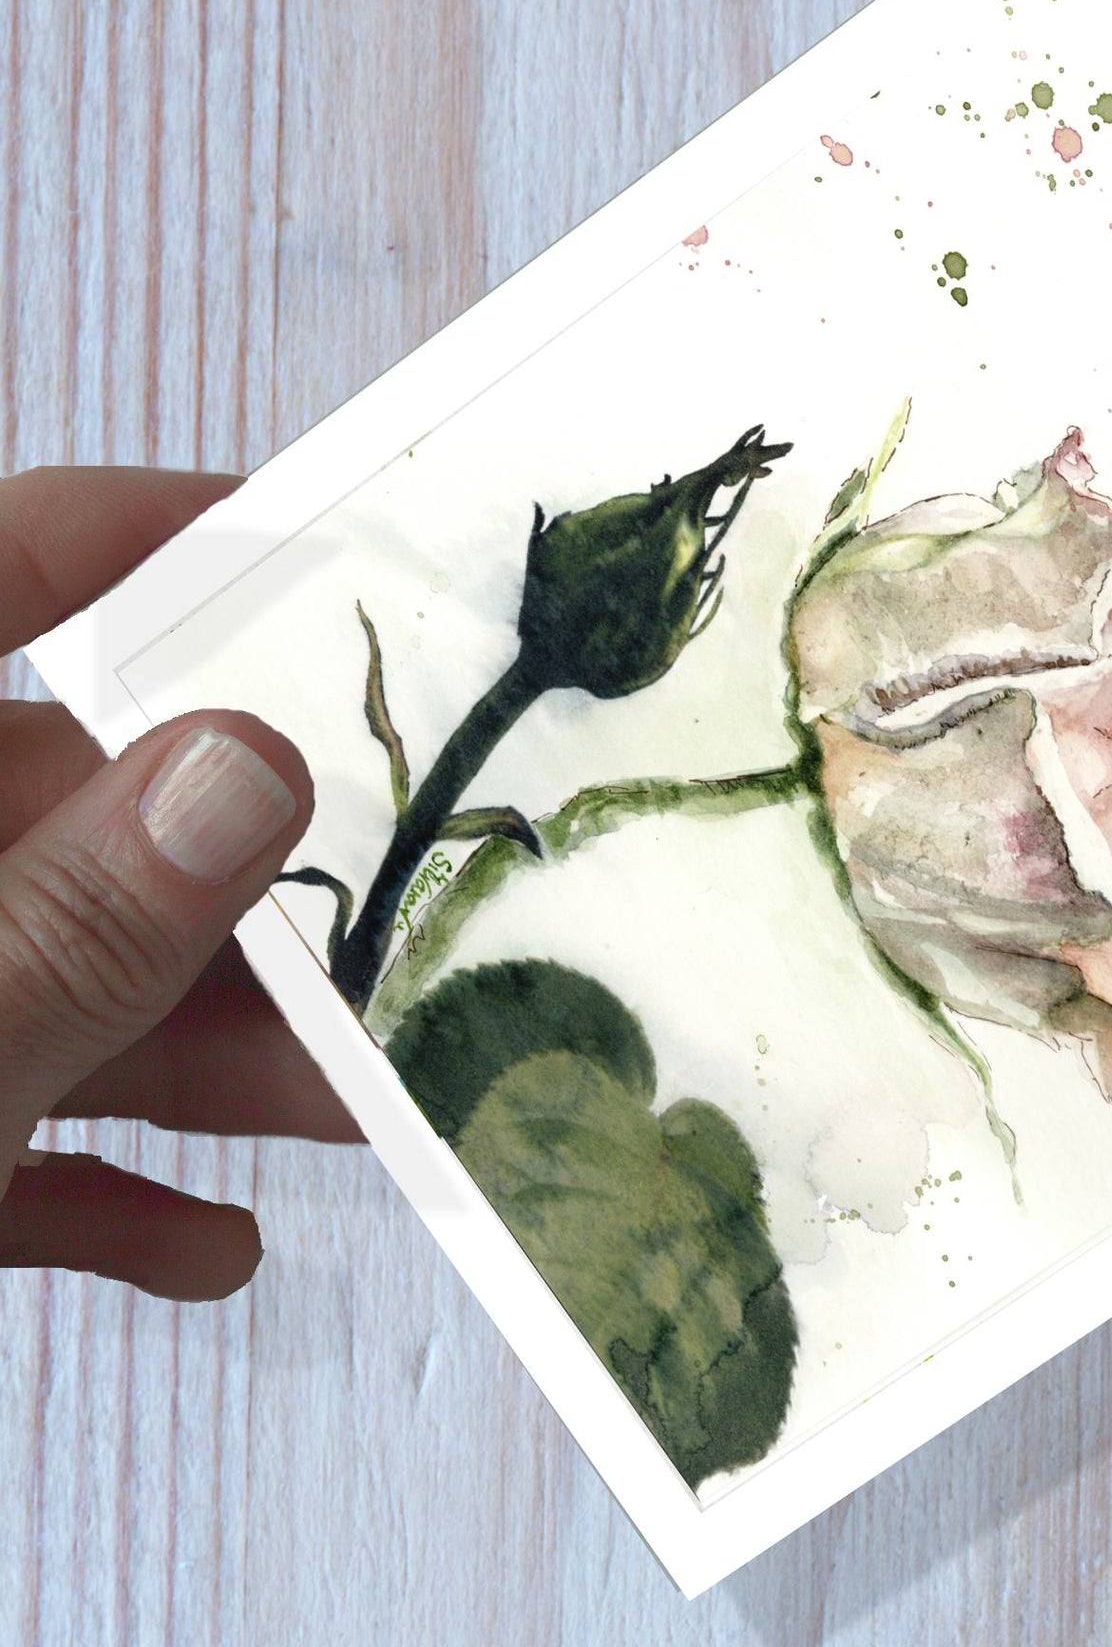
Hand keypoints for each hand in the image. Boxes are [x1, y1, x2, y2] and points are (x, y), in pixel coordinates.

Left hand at [0, 467, 354, 1301]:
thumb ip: (65, 923)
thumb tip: (246, 763)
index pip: (2, 571)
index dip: (150, 535)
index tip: (310, 548)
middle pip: (74, 819)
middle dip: (250, 889)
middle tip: (401, 913)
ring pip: (55, 983)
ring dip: (210, 1058)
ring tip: (355, 1112)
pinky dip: (97, 1189)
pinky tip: (203, 1246)